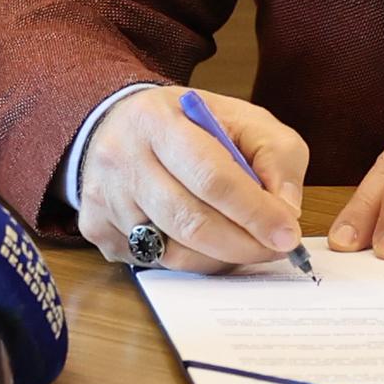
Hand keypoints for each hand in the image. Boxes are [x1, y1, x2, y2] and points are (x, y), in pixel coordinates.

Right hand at [70, 86, 310, 270]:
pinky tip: (203, 241)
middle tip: (275, 249)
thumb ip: (276, 157)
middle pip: (190, 222)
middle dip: (244, 245)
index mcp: (157, 121)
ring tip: (244, 244)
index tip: (287, 234)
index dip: (255, 212)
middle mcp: (121, 159)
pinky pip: (153, 264)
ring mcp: (104, 198)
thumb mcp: (242, 119)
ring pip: (172, 252)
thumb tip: (284, 212)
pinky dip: (190, 261)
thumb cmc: (189, 124)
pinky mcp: (96, 229)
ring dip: (220, 257)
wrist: (121, 124)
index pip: (211, 177)